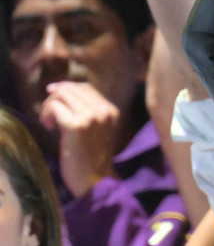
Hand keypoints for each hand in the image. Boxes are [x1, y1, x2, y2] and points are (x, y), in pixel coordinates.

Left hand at [39, 81, 119, 197]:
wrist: (95, 181)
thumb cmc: (92, 159)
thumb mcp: (98, 131)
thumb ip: (89, 113)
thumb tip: (66, 95)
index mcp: (111, 111)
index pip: (86, 88)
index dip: (66, 88)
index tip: (53, 95)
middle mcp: (103, 110)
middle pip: (73, 88)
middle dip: (55, 97)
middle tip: (48, 115)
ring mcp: (91, 117)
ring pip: (63, 94)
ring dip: (49, 106)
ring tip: (48, 122)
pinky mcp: (76, 126)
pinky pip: (55, 107)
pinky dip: (47, 114)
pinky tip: (48, 127)